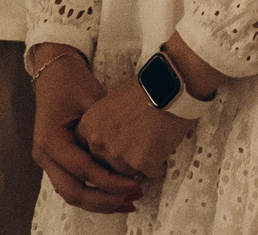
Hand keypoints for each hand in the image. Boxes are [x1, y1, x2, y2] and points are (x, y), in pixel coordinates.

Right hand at [32, 54, 141, 214]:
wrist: (55, 71)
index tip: (133, 185)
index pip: (83, 170)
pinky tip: (112, 195)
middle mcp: (44, 155)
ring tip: (126, 203)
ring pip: (71, 194)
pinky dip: (92, 192)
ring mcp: (47, 161)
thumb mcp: (93, 101)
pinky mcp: (55, 161)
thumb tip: (137, 152)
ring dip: (98, 202)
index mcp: (51, 140)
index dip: (109, 181)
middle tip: (131, 199)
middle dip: (104, 200)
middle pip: (73, 192)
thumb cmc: (72, 82)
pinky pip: (72, 184)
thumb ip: (108, 129)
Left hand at [75, 79, 194, 182]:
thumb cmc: (145, 87)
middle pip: (106, 166)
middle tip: (139, 145)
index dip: (102, 152)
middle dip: (122, 160)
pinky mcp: (143, 163)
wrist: (170, 84)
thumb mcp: (113, 100)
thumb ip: (105, 124)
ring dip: (141, 163)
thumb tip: (110, 138)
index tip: (116, 147)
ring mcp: (120, 156)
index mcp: (88, 127)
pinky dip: (160, 164)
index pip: (87, 152)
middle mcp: (99, 144)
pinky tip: (166, 145)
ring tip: (154, 142)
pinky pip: (152, 173)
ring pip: (128, 173)